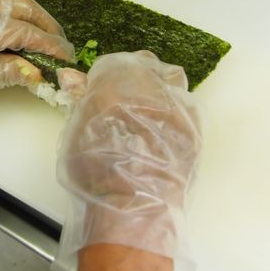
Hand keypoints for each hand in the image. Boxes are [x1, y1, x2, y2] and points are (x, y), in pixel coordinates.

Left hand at [0, 0, 73, 110]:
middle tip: (62, 49)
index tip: (66, 59)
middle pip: (22, 7)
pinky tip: (22, 23)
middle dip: (47, 26)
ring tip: (47, 36)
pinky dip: (17, 7)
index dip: (48, 46)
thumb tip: (34, 72)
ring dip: (34, 14)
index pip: (22, 32)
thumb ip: (0, 74)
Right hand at [55, 51, 201, 265]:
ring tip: (148, 116)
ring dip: (160, 91)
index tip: (100, 95)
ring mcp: (179, 105)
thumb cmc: (95, 170)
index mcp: (117, 79)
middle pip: (147, 65)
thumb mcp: (75, 132)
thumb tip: (73, 79)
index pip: (112, 64)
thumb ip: (80, 101)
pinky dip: (175, 115)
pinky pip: (187, 109)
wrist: (133, 206)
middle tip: (125, 103)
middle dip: (135, 78)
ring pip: (172, 82)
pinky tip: (163, 135)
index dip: (104, 79)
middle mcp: (152, 84)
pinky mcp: (196, 128)